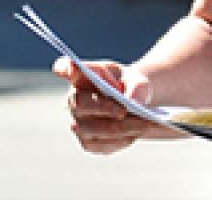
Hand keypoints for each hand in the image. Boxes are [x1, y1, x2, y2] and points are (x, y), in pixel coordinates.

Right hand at [52, 57, 179, 153]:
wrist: (136, 106)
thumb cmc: (131, 86)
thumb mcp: (137, 80)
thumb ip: (137, 86)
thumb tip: (134, 101)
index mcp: (83, 77)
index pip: (66, 69)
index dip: (65, 68)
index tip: (69, 66)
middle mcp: (74, 100)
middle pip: (81, 105)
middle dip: (104, 108)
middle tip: (124, 111)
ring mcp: (78, 123)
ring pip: (93, 129)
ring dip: (120, 127)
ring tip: (145, 123)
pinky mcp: (88, 142)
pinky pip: (100, 145)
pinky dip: (120, 140)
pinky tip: (134, 134)